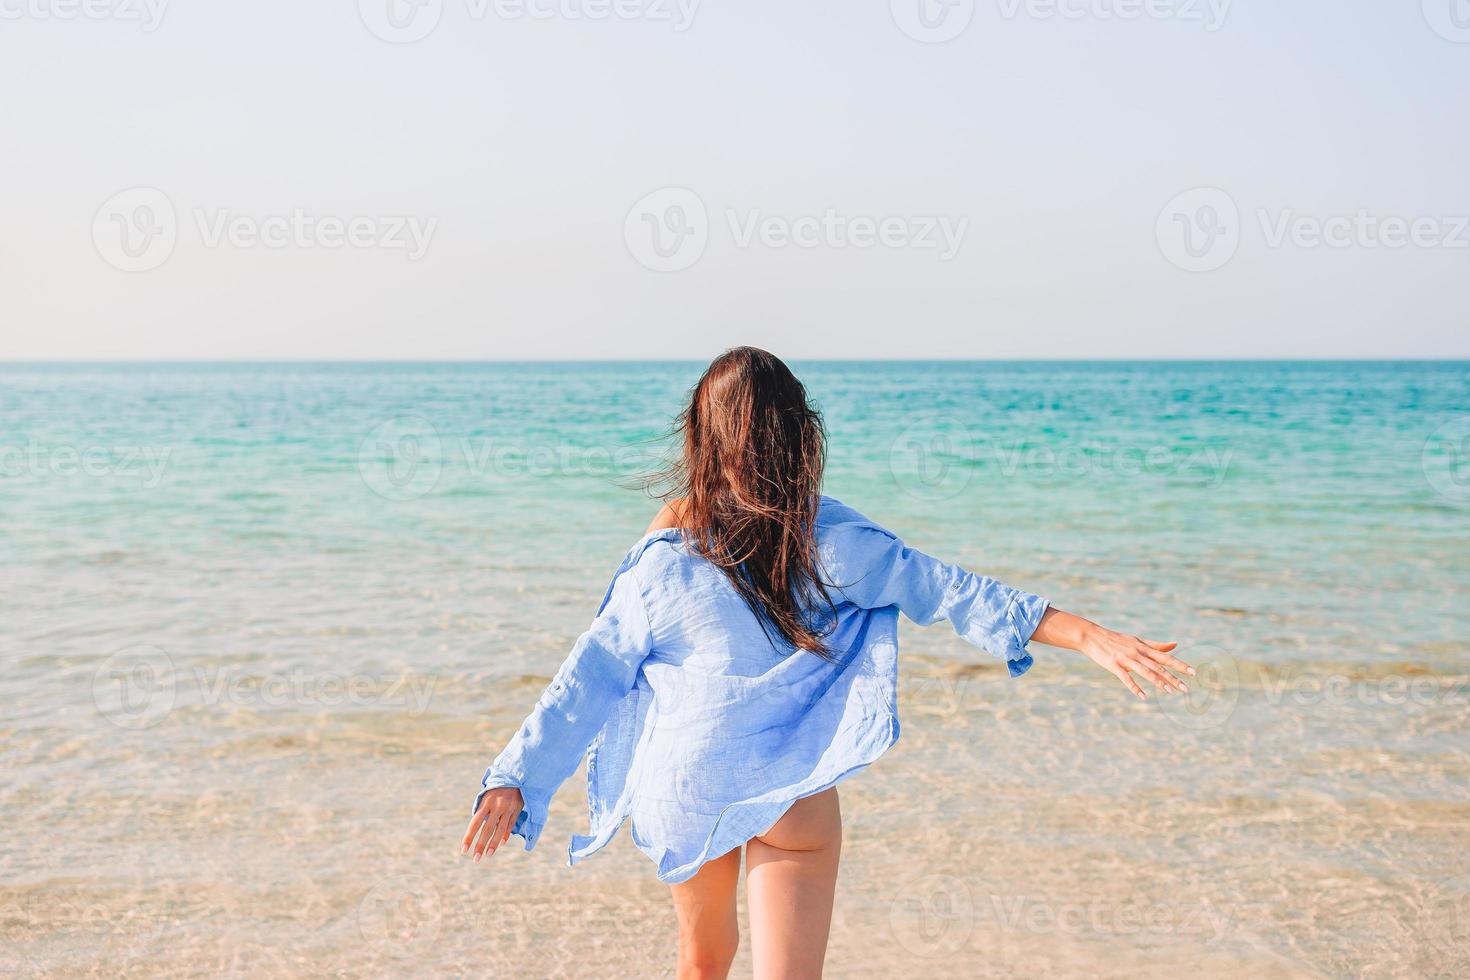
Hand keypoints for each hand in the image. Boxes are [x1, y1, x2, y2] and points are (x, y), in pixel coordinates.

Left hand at [461, 787, 522, 862]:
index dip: (469, 837)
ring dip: (493, 844)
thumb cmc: (496, 789)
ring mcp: (508, 808)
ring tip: (488, 855)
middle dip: (480, 845)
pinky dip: (505, 835)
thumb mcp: (486, 796)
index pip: (474, 823)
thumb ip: (482, 811)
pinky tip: (500, 844)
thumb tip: (477, 829)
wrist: (515, 776)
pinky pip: (510, 825)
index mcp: (486, 803)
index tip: (463, 850)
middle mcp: (496, 806)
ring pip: (499, 830)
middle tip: (475, 859)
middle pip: (487, 829)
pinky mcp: (517, 809)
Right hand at [1078, 627, 1192, 700]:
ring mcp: (1126, 659)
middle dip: (1173, 678)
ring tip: (1169, 692)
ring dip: (1158, 682)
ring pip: (1145, 672)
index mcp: (1144, 648)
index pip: (1166, 657)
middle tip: (1186, 689)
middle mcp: (1138, 653)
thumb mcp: (1138, 641)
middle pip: (1159, 667)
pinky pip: (1126, 678)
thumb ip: (1157, 646)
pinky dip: (1135, 687)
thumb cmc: (1117, 640)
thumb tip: (1176, 645)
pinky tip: (1143, 696)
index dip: (1180, 665)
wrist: (1093, 636)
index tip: (1193, 672)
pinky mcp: (1114, 666)